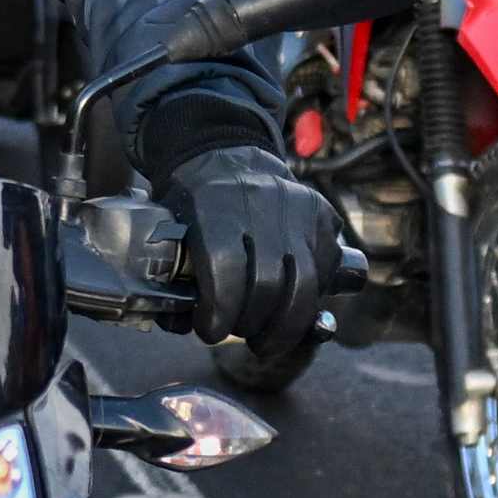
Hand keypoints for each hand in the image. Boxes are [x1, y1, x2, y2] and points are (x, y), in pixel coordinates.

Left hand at [172, 145, 340, 354]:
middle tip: (238, 332)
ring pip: (305, 284)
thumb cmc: (194, 207)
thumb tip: (181, 325)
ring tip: (265, 340)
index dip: (218, 312)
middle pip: (267, 284)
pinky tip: (289, 309)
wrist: (227, 158)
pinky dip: (309, 301)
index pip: (224, 269)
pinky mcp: (323, 216)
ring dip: (285, 327)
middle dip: (251, 323)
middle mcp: (260, 202)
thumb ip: (171, 278)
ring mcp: (297, 208)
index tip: (209, 330)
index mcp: (212, 204)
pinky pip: (325, 273)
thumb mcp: (172, 230)